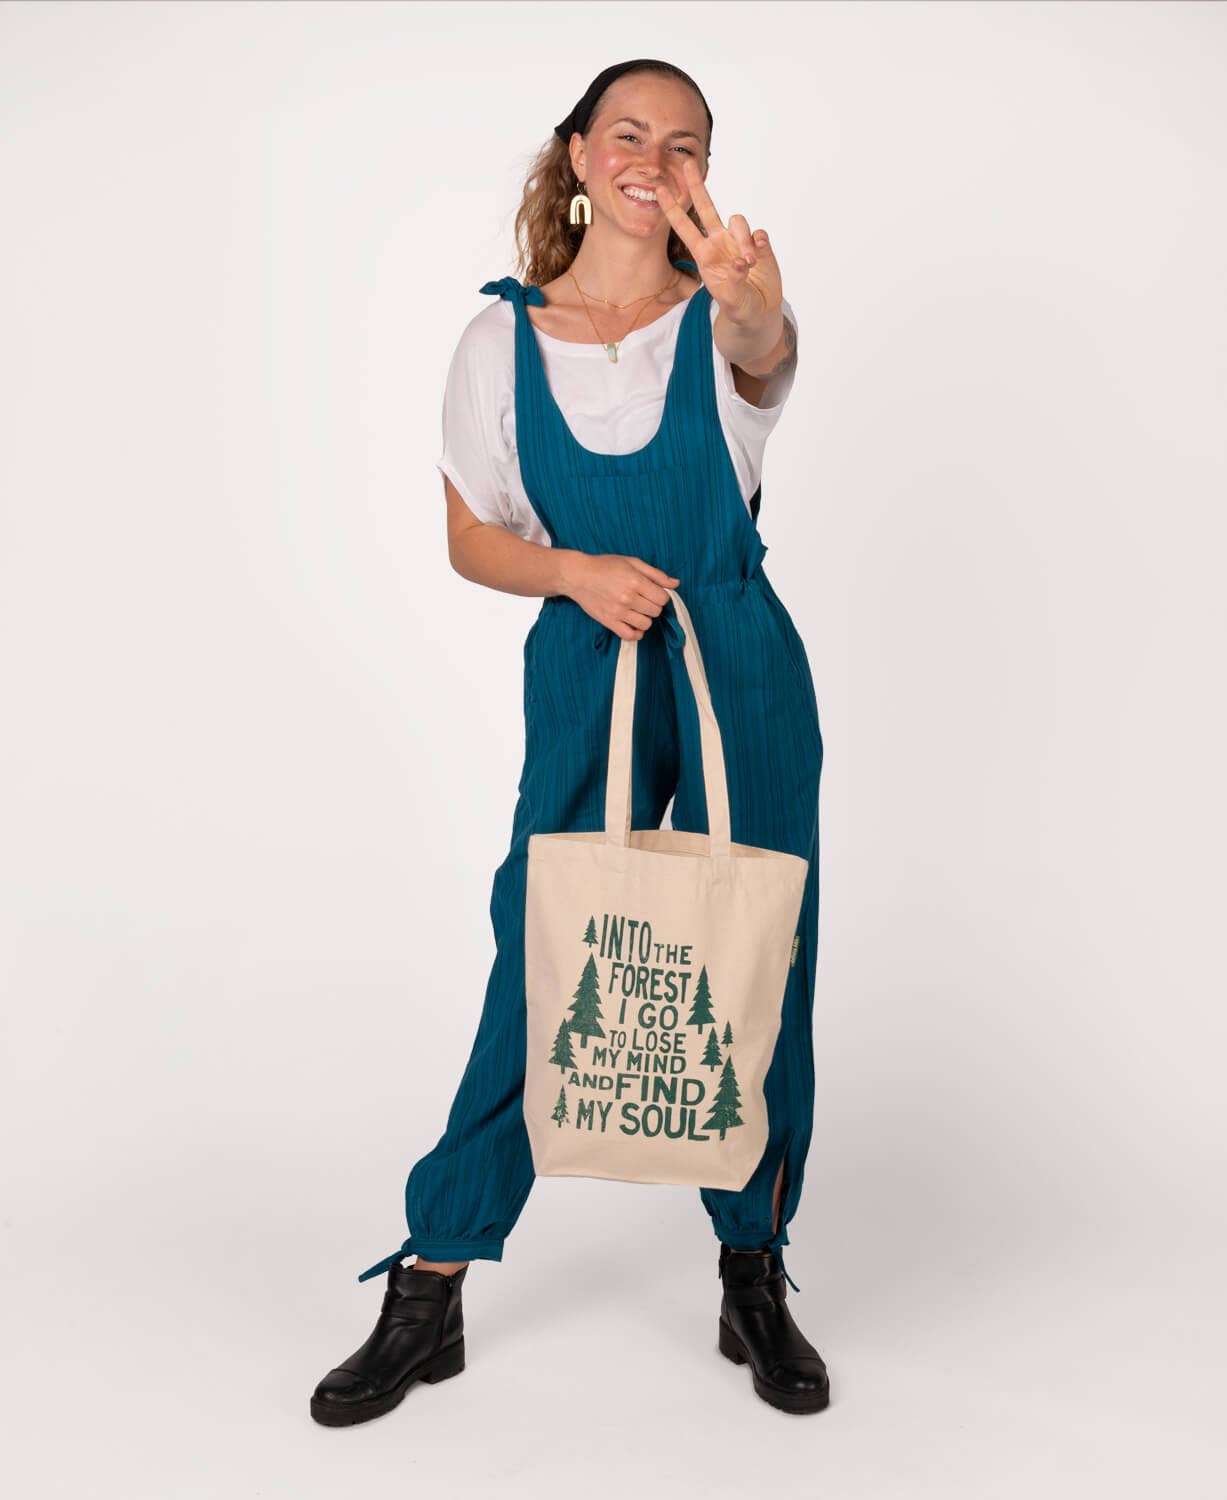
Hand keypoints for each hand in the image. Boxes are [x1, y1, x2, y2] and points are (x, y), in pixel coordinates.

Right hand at [562, 553, 679, 640]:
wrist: (578, 576)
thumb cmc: (605, 566)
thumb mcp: (632, 562)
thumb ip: (655, 574)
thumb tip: (676, 584)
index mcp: (635, 581)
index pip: (663, 598)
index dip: (661, 595)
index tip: (652, 592)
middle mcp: (628, 598)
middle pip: (656, 611)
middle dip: (653, 605)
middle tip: (643, 599)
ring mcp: (618, 612)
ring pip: (646, 624)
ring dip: (645, 618)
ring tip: (637, 610)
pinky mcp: (609, 622)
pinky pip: (630, 635)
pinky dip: (636, 632)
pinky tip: (634, 623)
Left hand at [655, 157, 782, 324]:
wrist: (759, 310)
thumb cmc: (738, 306)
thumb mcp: (732, 300)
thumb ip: (734, 282)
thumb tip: (741, 261)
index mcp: (704, 255)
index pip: (685, 228)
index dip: (672, 210)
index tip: (659, 191)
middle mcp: (719, 242)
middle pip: (707, 207)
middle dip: (697, 186)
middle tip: (688, 164)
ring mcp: (739, 241)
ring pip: (738, 220)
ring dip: (743, 240)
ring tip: (749, 264)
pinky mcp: (759, 243)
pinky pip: (758, 232)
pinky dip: (758, 243)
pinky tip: (759, 259)